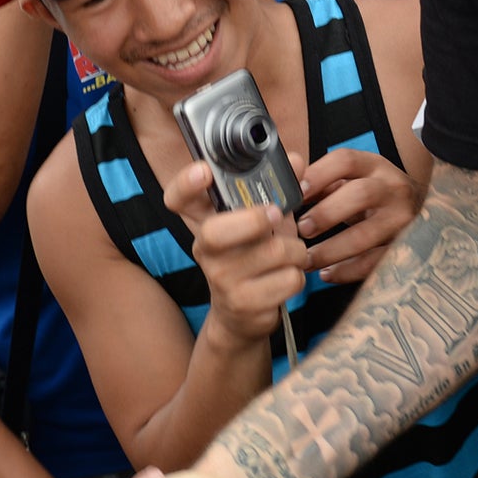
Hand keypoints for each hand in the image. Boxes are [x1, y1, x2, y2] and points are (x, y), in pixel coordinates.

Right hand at [163, 162, 310, 343]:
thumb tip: (297, 162)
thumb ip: (276, 189)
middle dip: (255, 219)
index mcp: (204, 222)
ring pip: (273, 252)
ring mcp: (221, 279)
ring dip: (296, 250)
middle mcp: (205, 250)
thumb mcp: (262, 221)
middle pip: (216, 231)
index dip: (185, 183)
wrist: (242, 316)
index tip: (203, 171)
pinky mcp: (243, 304)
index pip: (178, 199)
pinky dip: (298, 275)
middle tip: (276, 214)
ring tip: (292, 253)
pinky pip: (288, 279)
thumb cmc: (254, 257)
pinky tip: (286, 277)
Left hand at [294, 146, 423, 282]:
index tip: (297, 191)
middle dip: (326, 213)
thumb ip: (323, 182)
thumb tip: (285, 192)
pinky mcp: (404, 248)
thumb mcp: (355, 179)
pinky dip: (347, 271)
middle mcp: (392, 189)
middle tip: (302, 229)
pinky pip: (374, 263)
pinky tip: (327, 273)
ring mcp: (401, 220)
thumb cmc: (375, 194)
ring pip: (366, 235)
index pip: (346, 161)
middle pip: (359, 195)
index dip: (318, 174)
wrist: (422, 209)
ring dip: (331, 249)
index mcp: (374, 166)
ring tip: (306, 259)